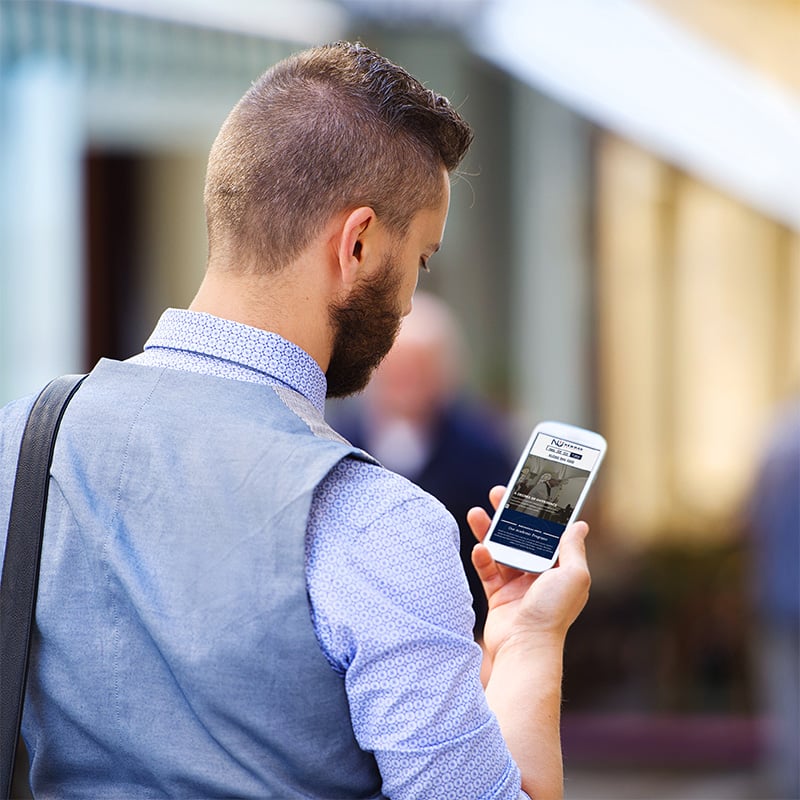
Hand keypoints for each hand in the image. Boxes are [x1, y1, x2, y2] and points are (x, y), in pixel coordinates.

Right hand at [467, 486, 590, 661]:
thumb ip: (572, 549)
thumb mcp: (574, 576)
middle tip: (498, 494)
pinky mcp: (498, 596)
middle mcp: (540, 575)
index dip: (540, 512)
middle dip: (510, 514)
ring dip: (489, 530)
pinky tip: (479, 548)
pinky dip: (482, 558)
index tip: (530, 491)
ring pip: (501, 549)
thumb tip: (580, 524)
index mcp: (560, 569)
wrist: (525, 647)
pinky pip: (487, 571)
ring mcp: (518, 585)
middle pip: (522, 536)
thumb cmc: (553, 613)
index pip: (549, 533)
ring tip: (476, 512)